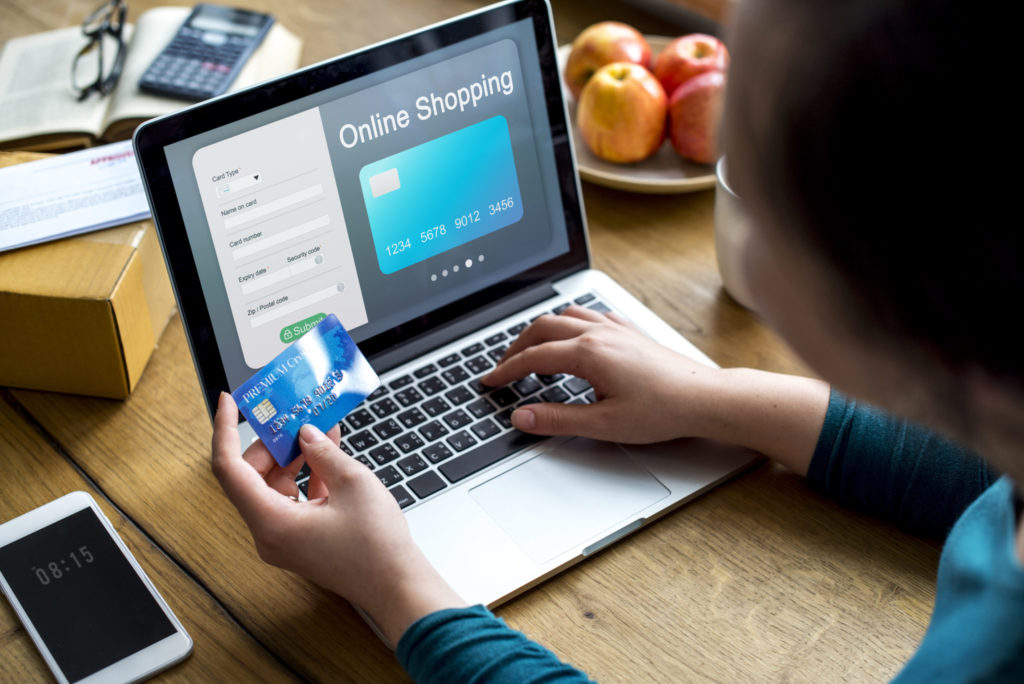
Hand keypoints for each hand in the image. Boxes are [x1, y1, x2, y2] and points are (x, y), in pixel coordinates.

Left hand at [211, 393, 465, 643]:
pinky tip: (327, 453)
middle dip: (272, 442)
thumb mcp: (353, 483)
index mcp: (271, 522)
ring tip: (315, 428)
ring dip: (293, 456)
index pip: (229, 469)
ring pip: (273, 486)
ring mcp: (283, 538)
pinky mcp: (299, 538)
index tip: (230, 403)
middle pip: (252, 476)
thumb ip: (323, 452)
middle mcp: (269, 533)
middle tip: (291, 414)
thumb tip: (306, 433)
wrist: (396, 584)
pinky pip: (291, 498)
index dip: (226, 431)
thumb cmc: (376, 546)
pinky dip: (306, 474)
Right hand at [481, 306, 722, 442]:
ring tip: (530, 351)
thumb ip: (558, 420)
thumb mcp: (604, 424)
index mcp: (589, 353)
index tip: (490, 381)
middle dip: (516, 347)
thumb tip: (522, 417)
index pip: (534, 358)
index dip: (506, 370)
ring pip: (565, 316)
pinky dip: (570, 323)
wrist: (704, 398)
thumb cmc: (663, 410)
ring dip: (541, 331)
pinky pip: (590, 315)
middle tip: (502, 368)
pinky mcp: (630, 332)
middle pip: (542, 328)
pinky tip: (573, 337)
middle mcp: (600, 334)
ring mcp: (616, 329)